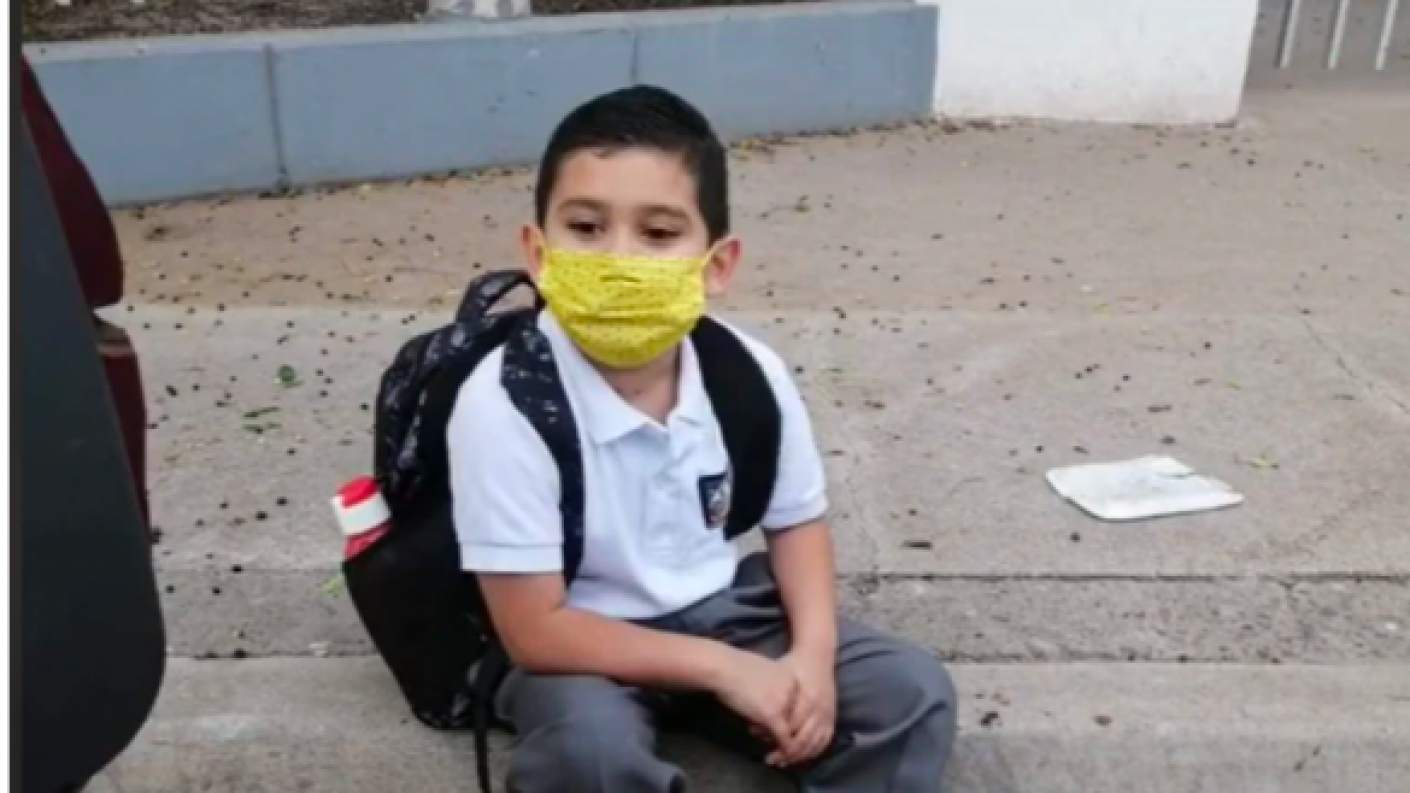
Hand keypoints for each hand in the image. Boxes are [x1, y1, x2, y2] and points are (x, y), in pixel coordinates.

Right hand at [712, 650, 801, 757]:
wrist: (722, 667)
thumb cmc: (734, 668)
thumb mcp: (762, 673)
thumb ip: (772, 688)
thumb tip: (771, 706)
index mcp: (792, 677)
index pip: (798, 706)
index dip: (789, 720)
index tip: (780, 728)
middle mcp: (794, 689)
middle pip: (796, 719)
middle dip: (788, 735)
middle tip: (778, 747)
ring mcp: (784, 703)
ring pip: (792, 731)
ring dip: (784, 746)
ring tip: (772, 752)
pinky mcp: (773, 716)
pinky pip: (783, 738)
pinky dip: (782, 751)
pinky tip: (774, 757)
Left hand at [772, 649, 836, 766]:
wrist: (817, 653)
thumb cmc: (794, 664)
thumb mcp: (779, 679)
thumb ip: (772, 703)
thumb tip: (756, 727)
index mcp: (807, 698)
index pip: (792, 730)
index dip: (780, 743)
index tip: (768, 752)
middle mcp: (820, 708)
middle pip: (803, 740)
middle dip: (787, 753)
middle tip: (772, 760)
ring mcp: (828, 712)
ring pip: (815, 743)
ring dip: (799, 755)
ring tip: (784, 761)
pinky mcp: (832, 715)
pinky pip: (826, 738)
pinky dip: (814, 750)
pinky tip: (803, 756)